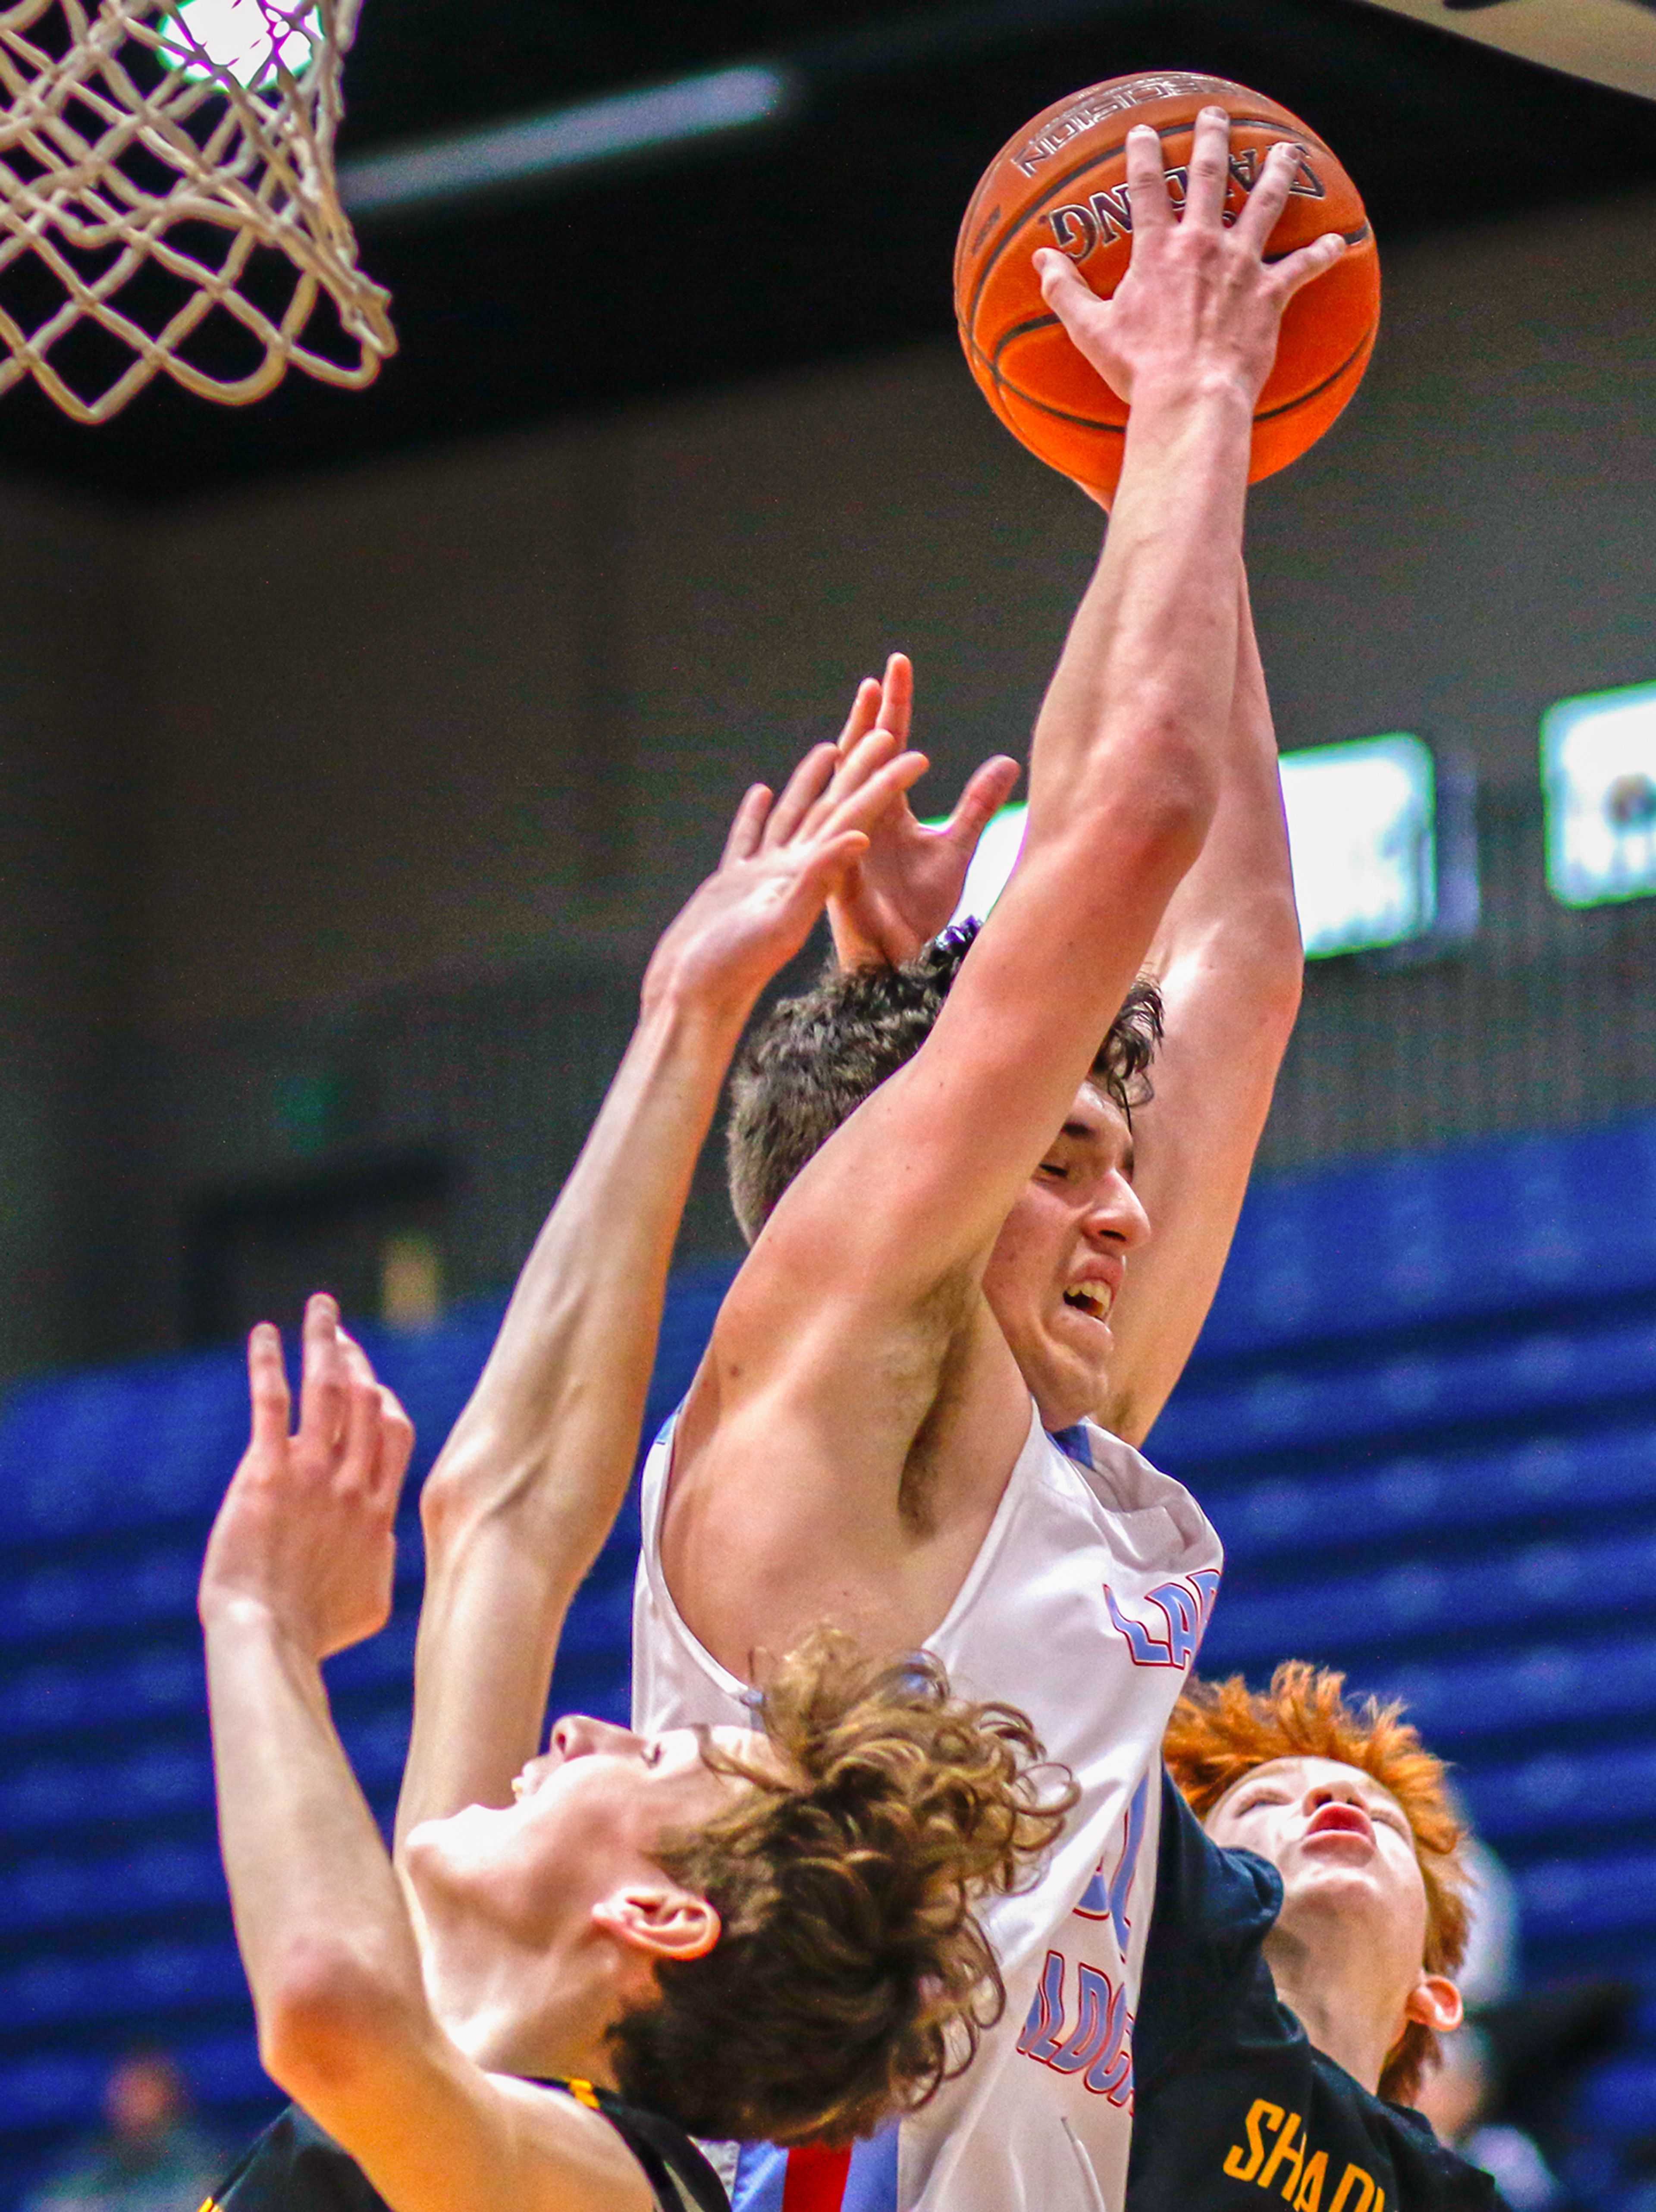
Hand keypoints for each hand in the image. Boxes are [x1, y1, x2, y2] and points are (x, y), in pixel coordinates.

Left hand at [200, 1295, 414, 1660]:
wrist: (270, 1636)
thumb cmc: (316, 1631)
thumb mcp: (370, 1602)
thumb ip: (381, 1562)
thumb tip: (384, 1547)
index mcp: (377, 1509)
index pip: (394, 1434)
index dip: (386, 1402)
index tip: (372, 1386)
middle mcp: (351, 1482)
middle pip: (367, 1400)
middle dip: (357, 1360)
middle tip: (341, 1335)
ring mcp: (311, 1474)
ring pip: (329, 1389)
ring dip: (326, 1342)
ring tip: (321, 1308)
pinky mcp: (265, 1474)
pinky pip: (271, 1403)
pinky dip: (268, 1363)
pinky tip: (264, 1335)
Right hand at [640, 720, 929, 1019]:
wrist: (693, 1001)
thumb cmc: (732, 968)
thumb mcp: (782, 924)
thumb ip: (818, 879)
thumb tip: (859, 835)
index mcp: (811, 874)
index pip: (858, 816)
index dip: (886, 784)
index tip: (916, 755)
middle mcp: (793, 870)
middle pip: (832, 807)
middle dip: (858, 768)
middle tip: (883, 728)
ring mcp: (763, 877)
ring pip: (794, 817)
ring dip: (812, 784)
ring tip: (829, 748)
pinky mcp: (733, 884)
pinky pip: (750, 840)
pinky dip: (758, 817)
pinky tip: (763, 794)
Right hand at [825, 653, 1020, 969]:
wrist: (902, 961)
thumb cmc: (919, 908)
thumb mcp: (956, 849)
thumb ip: (976, 805)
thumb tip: (1006, 761)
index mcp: (883, 808)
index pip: (885, 746)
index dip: (892, 707)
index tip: (896, 665)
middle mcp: (859, 821)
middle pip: (858, 762)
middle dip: (867, 722)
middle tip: (877, 681)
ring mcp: (846, 853)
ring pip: (846, 803)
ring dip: (858, 771)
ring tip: (876, 734)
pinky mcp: (841, 891)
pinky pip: (837, 862)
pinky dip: (842, 843)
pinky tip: (854, 821)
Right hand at [1033, 109, 1345, 413]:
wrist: (1189, 396)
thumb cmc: (1139, 368)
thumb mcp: (1091, 330)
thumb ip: (1065, 291)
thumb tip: (1040, 262)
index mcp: (1158, 250)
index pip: (1146, 188)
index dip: (1143, 155)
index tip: (1145, 132)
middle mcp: (1202, 244)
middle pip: (1209, 176)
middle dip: (1212, 140)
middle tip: (1215, 117)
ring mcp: (1240, 265)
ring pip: (1264, 204)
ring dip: (1276, 173)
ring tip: (1285, 151)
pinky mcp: (1269, 294)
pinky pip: (1302, 268)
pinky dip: (1321, 254)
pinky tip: (1338, 242)